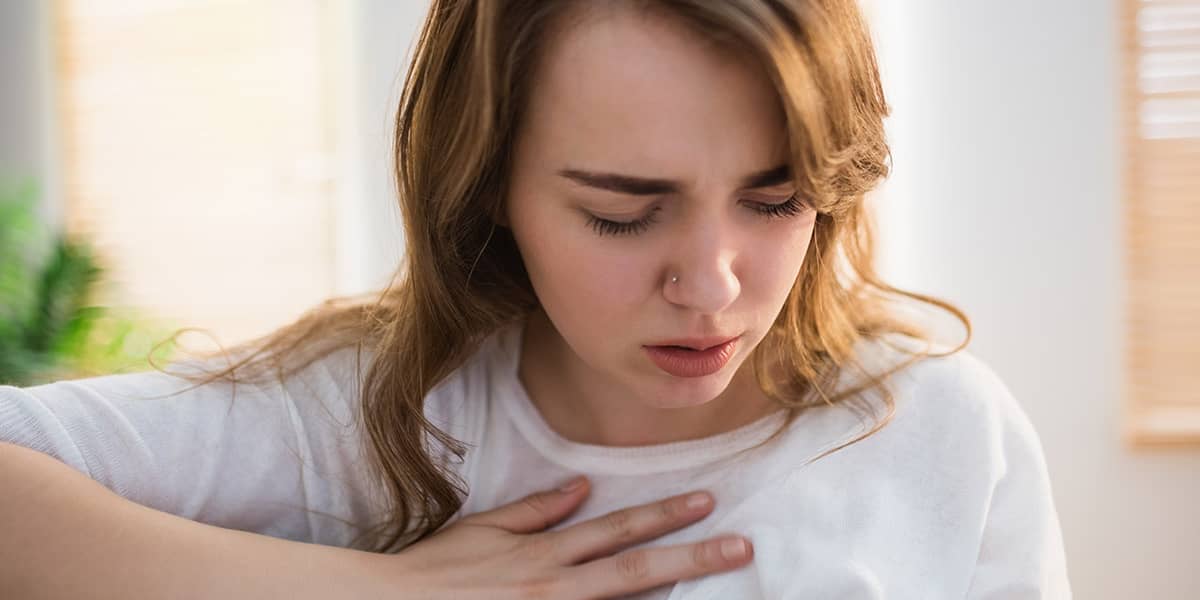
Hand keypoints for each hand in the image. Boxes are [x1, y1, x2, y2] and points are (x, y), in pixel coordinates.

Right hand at [386, 477, 752, 598]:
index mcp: (543, 556)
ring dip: (670, 598)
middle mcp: (554, 591)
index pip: (616, 531)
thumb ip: (536, 511)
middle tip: (741, 547)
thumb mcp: (484, 531)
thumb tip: (582, 487)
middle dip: (692, 559)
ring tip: (719, 587)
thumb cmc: (436, 572)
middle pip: (635, 573)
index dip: (664, 516)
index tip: (706, 504)